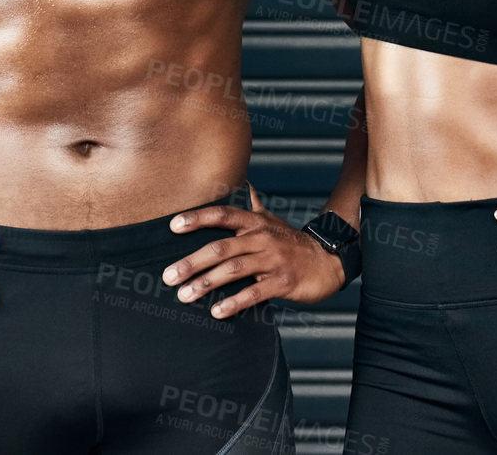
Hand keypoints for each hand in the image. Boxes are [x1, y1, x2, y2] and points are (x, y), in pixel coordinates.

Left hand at [161, 184, 347, 317]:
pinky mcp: (283, 282)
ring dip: (206, 283)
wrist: (328, 261)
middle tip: (168, 276)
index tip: (172, 225)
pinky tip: (217, 312)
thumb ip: (253, 206)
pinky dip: (234, 302)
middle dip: (191, 262)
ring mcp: (272, 260)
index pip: (223, 215)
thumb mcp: (272, 221)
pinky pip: (254, 293)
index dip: (197, 218)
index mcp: (255, 223)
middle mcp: (262, 238)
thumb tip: (243, 184)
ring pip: (234, 270)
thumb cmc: (293, 243)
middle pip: (221, 247)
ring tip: (184, 296)